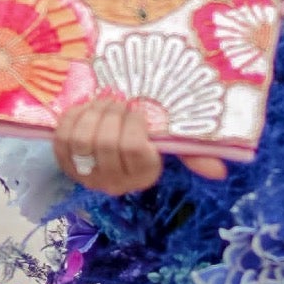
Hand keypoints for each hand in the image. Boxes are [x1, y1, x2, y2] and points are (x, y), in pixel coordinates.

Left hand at [52, 94, 226, 197]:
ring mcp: (86, 174)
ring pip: (82, 140)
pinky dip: (72, 118)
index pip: (134, 149)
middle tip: (119, 101)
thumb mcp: (171, 143)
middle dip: (112, 114)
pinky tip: (85, 109)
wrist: (110, 141)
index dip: (134, 124)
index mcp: (142, 175)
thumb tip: (220, 172)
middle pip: (106, 143)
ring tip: (103, 103)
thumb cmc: (146, 137)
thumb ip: (194, 153)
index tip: (138, 113)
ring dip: (92, 114)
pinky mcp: (64, 163)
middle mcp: (113, 182)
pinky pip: (62, 138)